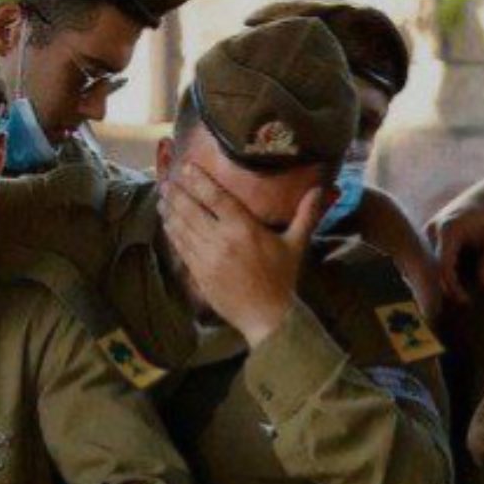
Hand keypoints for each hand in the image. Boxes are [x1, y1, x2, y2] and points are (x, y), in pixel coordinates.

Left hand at [158, 163, 323, 346]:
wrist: (268, 316)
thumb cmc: (282, 279)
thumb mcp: (296, 244)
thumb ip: (306, 214)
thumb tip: (322, 188)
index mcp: (245, 229)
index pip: (217, 198)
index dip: (199, 181)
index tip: (187, 167)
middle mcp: (222, 240)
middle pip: (192, 210)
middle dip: (177, 194)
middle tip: (166, 181)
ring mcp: (207, 258)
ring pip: (183, 228)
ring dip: (170, 211)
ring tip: (162, 198)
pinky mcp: (199, 274)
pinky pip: (181, 248)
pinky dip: (172, 233)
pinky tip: (168, 224)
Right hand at [424, 196, 483, 304]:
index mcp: (447, 230)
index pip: (443, 268)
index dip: (453, 289)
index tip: (466, 301)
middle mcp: (432, 229)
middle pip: (429, 268)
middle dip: (439, 290)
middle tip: (452, 308)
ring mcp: (427, 231)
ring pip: (425, 265)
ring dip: (435, 283)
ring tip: (447, 302)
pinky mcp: (428, 235)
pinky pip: (427, 259)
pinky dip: (434, 274)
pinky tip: (443, 288)